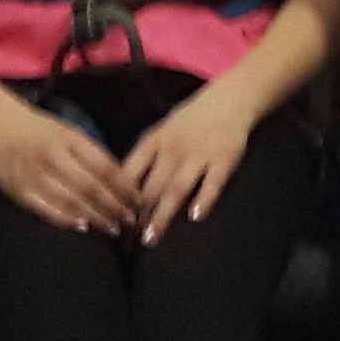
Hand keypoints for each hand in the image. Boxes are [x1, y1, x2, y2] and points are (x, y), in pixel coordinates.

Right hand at [0, 98, 141, 233]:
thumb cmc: (36, 128)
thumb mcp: (67, 130)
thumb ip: (90, 152)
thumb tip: (118, 178)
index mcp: (69, 139)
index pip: (104, 167)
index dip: (124, 187)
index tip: (138, 200)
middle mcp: (53, 157)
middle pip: (91, 188)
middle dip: (114, 207)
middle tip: (130, 220)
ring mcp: (34, 175)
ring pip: (71, 201)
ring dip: (95, 217)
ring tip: (113, 228)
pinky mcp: (18, 190)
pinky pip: (46, 209)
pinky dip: (66, 220)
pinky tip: (83, 227)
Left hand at [121, 87, 261, 239]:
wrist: (231, 97)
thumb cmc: (191, 120)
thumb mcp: (161, 132)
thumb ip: (144, 159)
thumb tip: (120, 192)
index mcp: (153, 141)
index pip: (128, 173)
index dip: (116, 199)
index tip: (108, 222)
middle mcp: (173, 149)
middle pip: (150, 187)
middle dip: (136, 216)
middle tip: (124, 243)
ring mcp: (199, 154)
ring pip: (176, 188)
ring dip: (162, 214)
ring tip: (151, 238)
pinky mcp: (225, 158)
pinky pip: (213, 181)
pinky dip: (204, 198)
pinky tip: (196, 216)